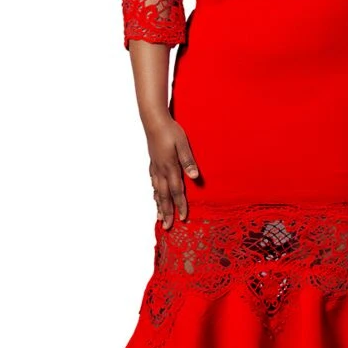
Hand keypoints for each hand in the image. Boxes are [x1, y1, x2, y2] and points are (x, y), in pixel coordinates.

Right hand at [145, 113, 199, 228]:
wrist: (154, 120)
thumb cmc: (171, 130)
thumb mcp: (183, 144)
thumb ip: (188, 160)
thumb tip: (194, 176)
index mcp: (170, 167)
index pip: (176, 191)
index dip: (180, 205)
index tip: (183, 218)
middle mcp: (161, 170)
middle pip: (164, 196)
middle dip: (167, 212)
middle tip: (167, 227)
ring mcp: (155, 167)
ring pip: (157, 191)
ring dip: (159, 206)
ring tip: (159, 218)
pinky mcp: (153, 163)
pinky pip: (153, 183)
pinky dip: (155, 193)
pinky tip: (155, 196)